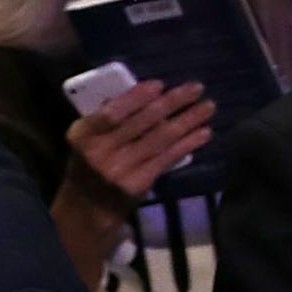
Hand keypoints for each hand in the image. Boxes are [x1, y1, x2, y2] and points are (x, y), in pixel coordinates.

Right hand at [64, 77, 215, 212]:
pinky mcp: (138, 184)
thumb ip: (106, 118)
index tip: (159, 84)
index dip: (136, 98)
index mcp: (83, 134)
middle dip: (171, 102)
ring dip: (187, 121)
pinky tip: (203, 133)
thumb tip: (141, 92)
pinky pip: (166, 158)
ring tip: (208, 107)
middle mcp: (100, 152)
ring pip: (159, 139)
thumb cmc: (90, 162)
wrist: (88, 206)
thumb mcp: (87, 138)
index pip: (111, 113)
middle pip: (142, 122)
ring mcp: (120, 170)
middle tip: (196, 87)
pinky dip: (187, 144)